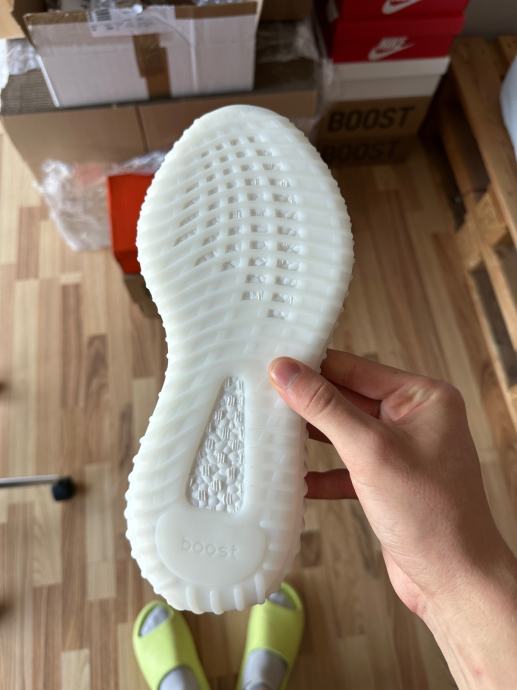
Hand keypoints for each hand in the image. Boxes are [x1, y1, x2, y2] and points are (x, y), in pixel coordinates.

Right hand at [269, 350, 516, 688]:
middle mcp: (414, 418)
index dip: (314, 366)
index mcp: (423, 397)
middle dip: (307, 402)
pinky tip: (294, 478)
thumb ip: (325, 407)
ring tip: (269, 430)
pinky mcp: (386, 480)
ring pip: (343, 432)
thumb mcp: (370, 450)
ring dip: (310, 436)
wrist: (453, 581)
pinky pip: (346, 465)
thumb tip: (285, 371)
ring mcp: (400, 450)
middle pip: (347, 398)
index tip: (273, 363)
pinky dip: (322, 471)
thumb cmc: (429, 512)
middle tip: (262, 396)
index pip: (356, 369)